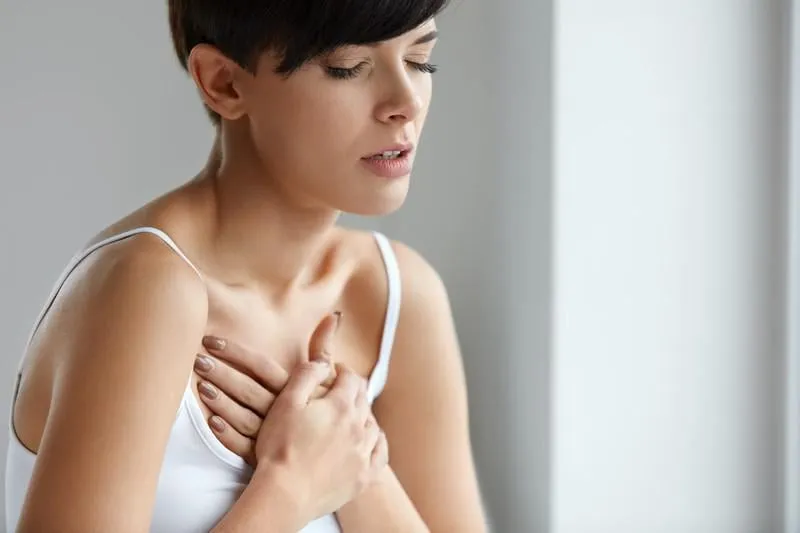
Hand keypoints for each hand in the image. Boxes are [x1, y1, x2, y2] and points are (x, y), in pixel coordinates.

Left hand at [193, 313, 353, 464]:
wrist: (335, 452)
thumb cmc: (328, 410)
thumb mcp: (328, 379)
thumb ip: (324, 347)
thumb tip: (334, 314)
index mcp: (296, 390)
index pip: (261, 366)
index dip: (236, 353)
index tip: (211, 342)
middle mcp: (284, 411)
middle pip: (249, 390)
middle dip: (222, 374)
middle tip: (197, 360)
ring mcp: (275, 437)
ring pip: (244, 417)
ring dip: (222, 402)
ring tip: (200, 387)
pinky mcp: (267, 458)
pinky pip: (244, 447)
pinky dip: (228, 435)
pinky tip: (211, 423)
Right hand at [256, 356, 387, 519]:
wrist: (284, 494)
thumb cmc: (280, 448)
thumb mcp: (286, 402)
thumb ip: (306, 375)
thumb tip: (323, 363)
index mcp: (340, 406)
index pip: (351, 379)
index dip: (343, 371)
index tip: (336, 371)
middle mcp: (358, 427)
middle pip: (363, 399)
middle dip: (353, 391)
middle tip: (341, 391)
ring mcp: (363, 453)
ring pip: (373, 425)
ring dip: (364, 415)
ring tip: (352, 415)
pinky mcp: (363, 477)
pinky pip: (380, 454)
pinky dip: (378, 443)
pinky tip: (372, 440)